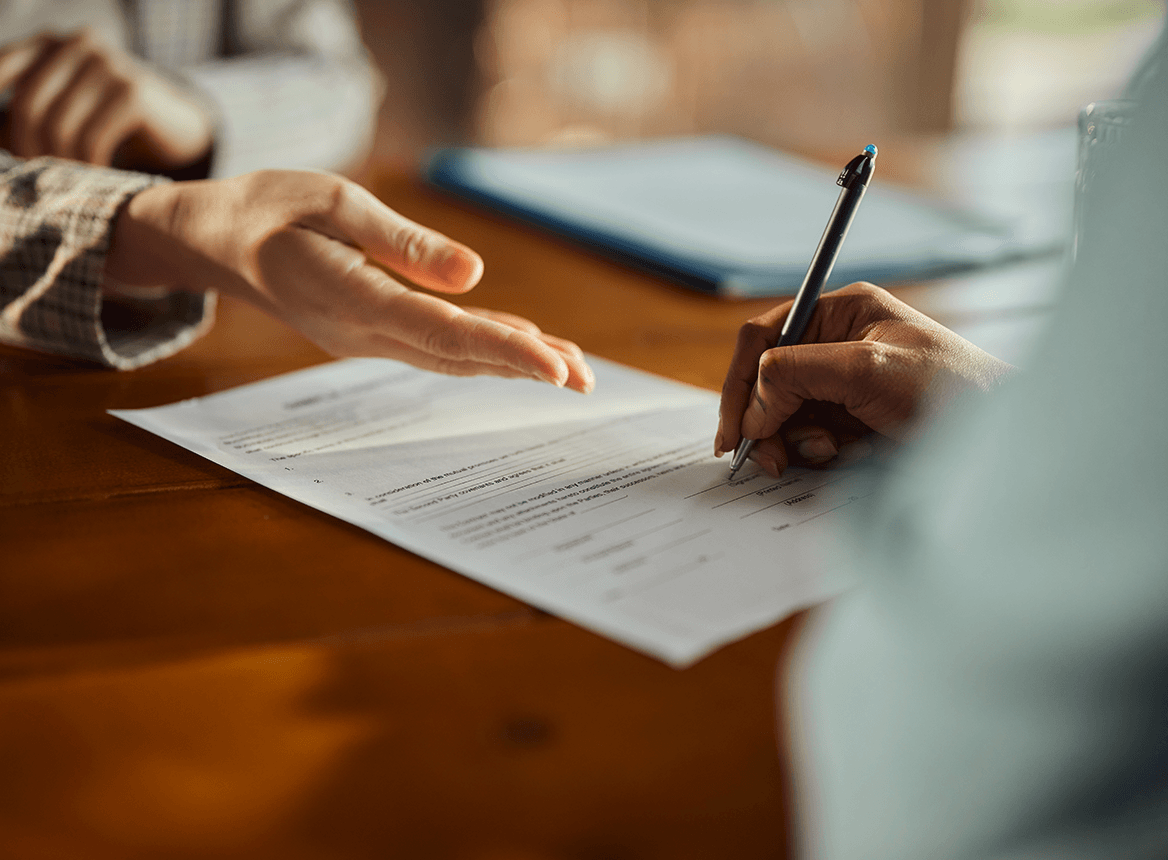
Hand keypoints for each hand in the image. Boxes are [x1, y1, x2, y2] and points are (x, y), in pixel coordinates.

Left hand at [0, 29, 212, 171]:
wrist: (176, 126)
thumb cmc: (110, 123)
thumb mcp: (65, 111)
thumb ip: (26, 117)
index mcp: (50, 43)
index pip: (0, 69)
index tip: (1, 153)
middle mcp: (77, 44)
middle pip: (29, 107)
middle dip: (29, 152)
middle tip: (39, 182)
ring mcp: (107, 64)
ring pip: (59, 127)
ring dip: (62, 165)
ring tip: (72, 184)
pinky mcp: (132, 92)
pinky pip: (92, 139)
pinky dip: (90, 167)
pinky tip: (98, 178)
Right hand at [104, 170, 593, 391]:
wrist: (217, 241)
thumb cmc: (271, 209)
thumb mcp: (333, 202)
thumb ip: (403, 242)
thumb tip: (476, 275)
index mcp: (353, 298)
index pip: (444, 333)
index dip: (505, 351)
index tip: (556, 368)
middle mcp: (364, 332)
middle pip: (458, 356)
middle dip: (525, 367)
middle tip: (587, 378)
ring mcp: (367, 339)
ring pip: (452, 357)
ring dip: (510, 363)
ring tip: (570, 368)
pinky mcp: (372, 331)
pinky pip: (436, 346)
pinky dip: (482, 348)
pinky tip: (519, 345)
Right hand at [715, 282, 1012, 475]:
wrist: (1000, 441)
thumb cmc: (953, 390)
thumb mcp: (868, 368)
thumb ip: (798, 373)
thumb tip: (752, 404)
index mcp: (840, 315)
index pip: (764, 337)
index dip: (739, 382)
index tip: (733, 428)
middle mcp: (836, 346)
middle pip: (767, 381)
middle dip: (763, 420)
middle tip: (765, 456)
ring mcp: (844, 387)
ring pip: (783, 416)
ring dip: (792, 440)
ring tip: (825, 452)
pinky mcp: (852, 423)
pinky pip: (807, 439)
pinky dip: (813, 454)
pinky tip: (841, 456)